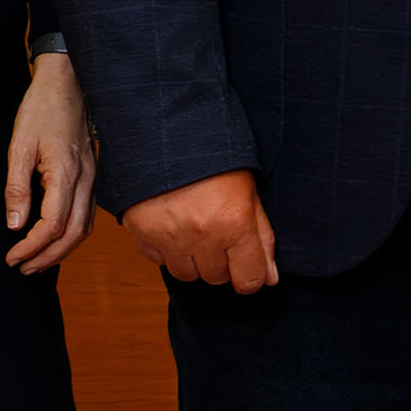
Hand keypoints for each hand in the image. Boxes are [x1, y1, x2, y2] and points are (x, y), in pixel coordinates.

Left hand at [2, 53, 100, 273]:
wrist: (68, 83)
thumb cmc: (41, 110)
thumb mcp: (19, 146)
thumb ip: (17, 188)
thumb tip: (15, 225)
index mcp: (66, 172)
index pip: (53, 224)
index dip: (32, 246)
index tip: (12, 256)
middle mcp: (86, 180)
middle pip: (74, 233)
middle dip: (48, 256)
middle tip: (23, 268)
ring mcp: (93, 178)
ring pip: (85, 227)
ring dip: (61, 249)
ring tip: (37, 260)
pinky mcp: (93, 175)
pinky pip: (88, 214)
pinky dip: (72, 233)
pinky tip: (55, 237)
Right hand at [126, 168, 278, 291]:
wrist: (166, 131)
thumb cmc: (214, 157)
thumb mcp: (249, 192)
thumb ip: (261, 237)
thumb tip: (269, 277)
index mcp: (234, 222)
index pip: (248, 280)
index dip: (251, 277)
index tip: (247, 269)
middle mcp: (202, 234)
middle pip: (216, 278)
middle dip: (221, 262)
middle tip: (218, 233)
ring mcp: (169, 235)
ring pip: (186, 273)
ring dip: (193, 259)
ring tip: (194, 229)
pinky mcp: (141, 232)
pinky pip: (157, 259)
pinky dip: (166, 250)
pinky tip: (172, 225)